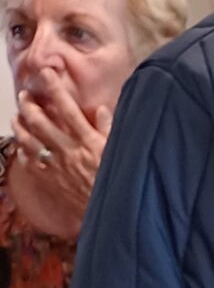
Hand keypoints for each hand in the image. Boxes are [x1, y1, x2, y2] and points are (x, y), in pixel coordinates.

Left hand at [12, 67, 109, 236]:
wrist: (112, 214)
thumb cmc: (121, 181)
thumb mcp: (122, 152)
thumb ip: (111, 129)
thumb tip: (100, 110)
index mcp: (88, 140)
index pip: (66, 108)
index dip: (54, 88)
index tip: (46, 73)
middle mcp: (68, 150)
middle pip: (40, 121)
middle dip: (29, 104)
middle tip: (25, 95)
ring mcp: (56, 166)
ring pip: (29, 140)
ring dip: (20, 125)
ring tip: (17, 116)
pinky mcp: (51, 181)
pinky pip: (30, 163)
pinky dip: (23, 151)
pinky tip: (22, 145)